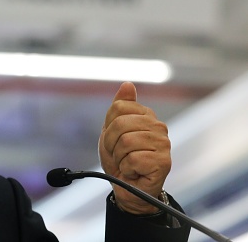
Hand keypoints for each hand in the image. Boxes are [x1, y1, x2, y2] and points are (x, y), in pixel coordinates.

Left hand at [98, 82, 171, 213]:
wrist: (126, 187)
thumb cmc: (120, 158)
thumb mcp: (111, 130)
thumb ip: (119, 107)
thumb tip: (127, 84)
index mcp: (146, 115)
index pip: (118, 108)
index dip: (108, 126)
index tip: (113, 139)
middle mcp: (158, 126)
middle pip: (120, 124)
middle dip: (111, 143)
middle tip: (119, 154)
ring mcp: (163, 144)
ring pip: (126, 142)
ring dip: (119, 157)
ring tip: (127, 163)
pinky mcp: (164, 162)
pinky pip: (132, 159)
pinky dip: (127, 168)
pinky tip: (135, 172)